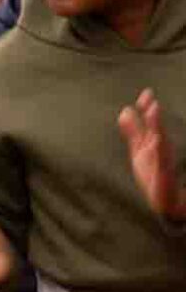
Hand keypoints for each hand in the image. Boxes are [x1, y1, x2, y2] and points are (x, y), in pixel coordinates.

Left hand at [120, 89, 185, 222]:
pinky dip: (160, 151)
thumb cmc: (152, 171)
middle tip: (151, 101)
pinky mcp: (164, 173)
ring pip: (161, 142)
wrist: (165, 198)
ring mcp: (163, 160)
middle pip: (157, 129)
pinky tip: (157, 141)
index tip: (146, 92)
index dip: (147, 108)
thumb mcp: (139, 148)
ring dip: (158, 128)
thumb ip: (132, 131)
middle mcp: (160, 148)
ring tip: (154, 113)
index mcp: (153, 141)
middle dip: (154, 116)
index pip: (150, 122)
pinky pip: (163, 162)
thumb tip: (125, 111)